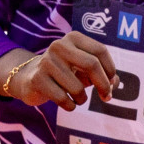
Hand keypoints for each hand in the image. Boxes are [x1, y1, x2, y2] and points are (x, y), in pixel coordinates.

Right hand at [0, 33, 117, 112]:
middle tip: (106, 96)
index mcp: (73, 38)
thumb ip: (102, 74)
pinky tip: (67, 103)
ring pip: (77, 87)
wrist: (29, 78)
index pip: (100, 51)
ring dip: (83, 99)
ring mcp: (47, 62)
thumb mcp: (83, 69)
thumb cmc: (64, 73)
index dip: (110, 69)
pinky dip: (70, 105)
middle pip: (91, 64)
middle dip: (103, 84)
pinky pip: (63, 98)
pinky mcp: (37, 79)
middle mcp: (59, 46)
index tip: (112, 83)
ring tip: (78, 98)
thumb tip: (114, 84)